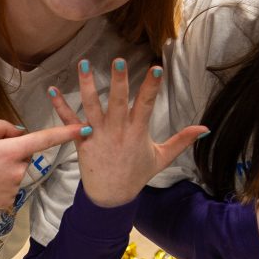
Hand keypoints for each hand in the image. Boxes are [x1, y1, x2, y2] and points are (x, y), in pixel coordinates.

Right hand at [0, 117, 83, 212]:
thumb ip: (4, 127)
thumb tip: (22, 133)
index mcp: (10, 150)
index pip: (44, 139)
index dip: (66, 133)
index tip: (85, 129)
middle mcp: (16, 170)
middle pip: (26, 155)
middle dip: (13, 153)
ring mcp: (14, 187)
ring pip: (19, 171)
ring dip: (7, 169)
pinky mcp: (10, 201)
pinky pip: (13, 186)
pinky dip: (2, 183)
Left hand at [49, 57, 206, 208]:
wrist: (110, 198)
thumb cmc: (137, 175)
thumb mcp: (162, 158)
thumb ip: (182, 140)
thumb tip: (205, 128)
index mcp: (137, 132)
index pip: (147, 105)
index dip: (152, 87)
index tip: (156, 68)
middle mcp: (117, 131)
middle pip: (118, 102)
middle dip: (119, 82)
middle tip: (118, 61)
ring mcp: (98, 136)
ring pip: (92, 107)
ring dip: (87, 85)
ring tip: (83, 64)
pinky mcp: (82, 142)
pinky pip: (69, 123)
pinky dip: (60, 107)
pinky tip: (52, 90)